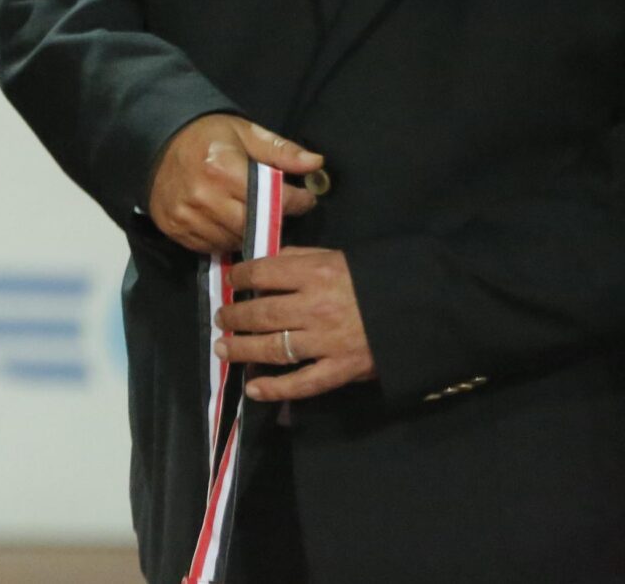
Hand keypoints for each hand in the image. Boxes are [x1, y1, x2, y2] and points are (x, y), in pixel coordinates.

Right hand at [148, 114, 323, 254]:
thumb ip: (281, 150)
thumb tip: (316, 163)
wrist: (157, 143)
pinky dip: (223, 239)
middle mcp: (202, 196)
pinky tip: (226, 223)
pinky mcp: (174, 228)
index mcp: (222, 169)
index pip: (274, 200)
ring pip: (232, 241)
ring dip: (247, 233)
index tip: (304, 198)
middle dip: (272, 221)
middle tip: (276, 210)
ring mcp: (186, 215)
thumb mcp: (245, 133)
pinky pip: (209, 247)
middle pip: (253, 226)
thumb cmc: (208, 137)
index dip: (297, 201)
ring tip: (250, 216)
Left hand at [216, 247, 374, 400]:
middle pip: (261, 313)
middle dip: (234, 316)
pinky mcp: (341, 369)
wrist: (424, 310)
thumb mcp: (338, 256)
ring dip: (242, 350)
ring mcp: (327, 342)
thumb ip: (300, 258)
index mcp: (315, 274)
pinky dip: (275, 389)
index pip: (262, 273)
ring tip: (222, 348)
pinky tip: (253, 390)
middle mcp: (315, 308)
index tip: (230, 280)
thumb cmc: (377, 280)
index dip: (239, 276)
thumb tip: (265, 261)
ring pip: (273, 348)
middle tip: (221, 319)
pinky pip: (302, 383)